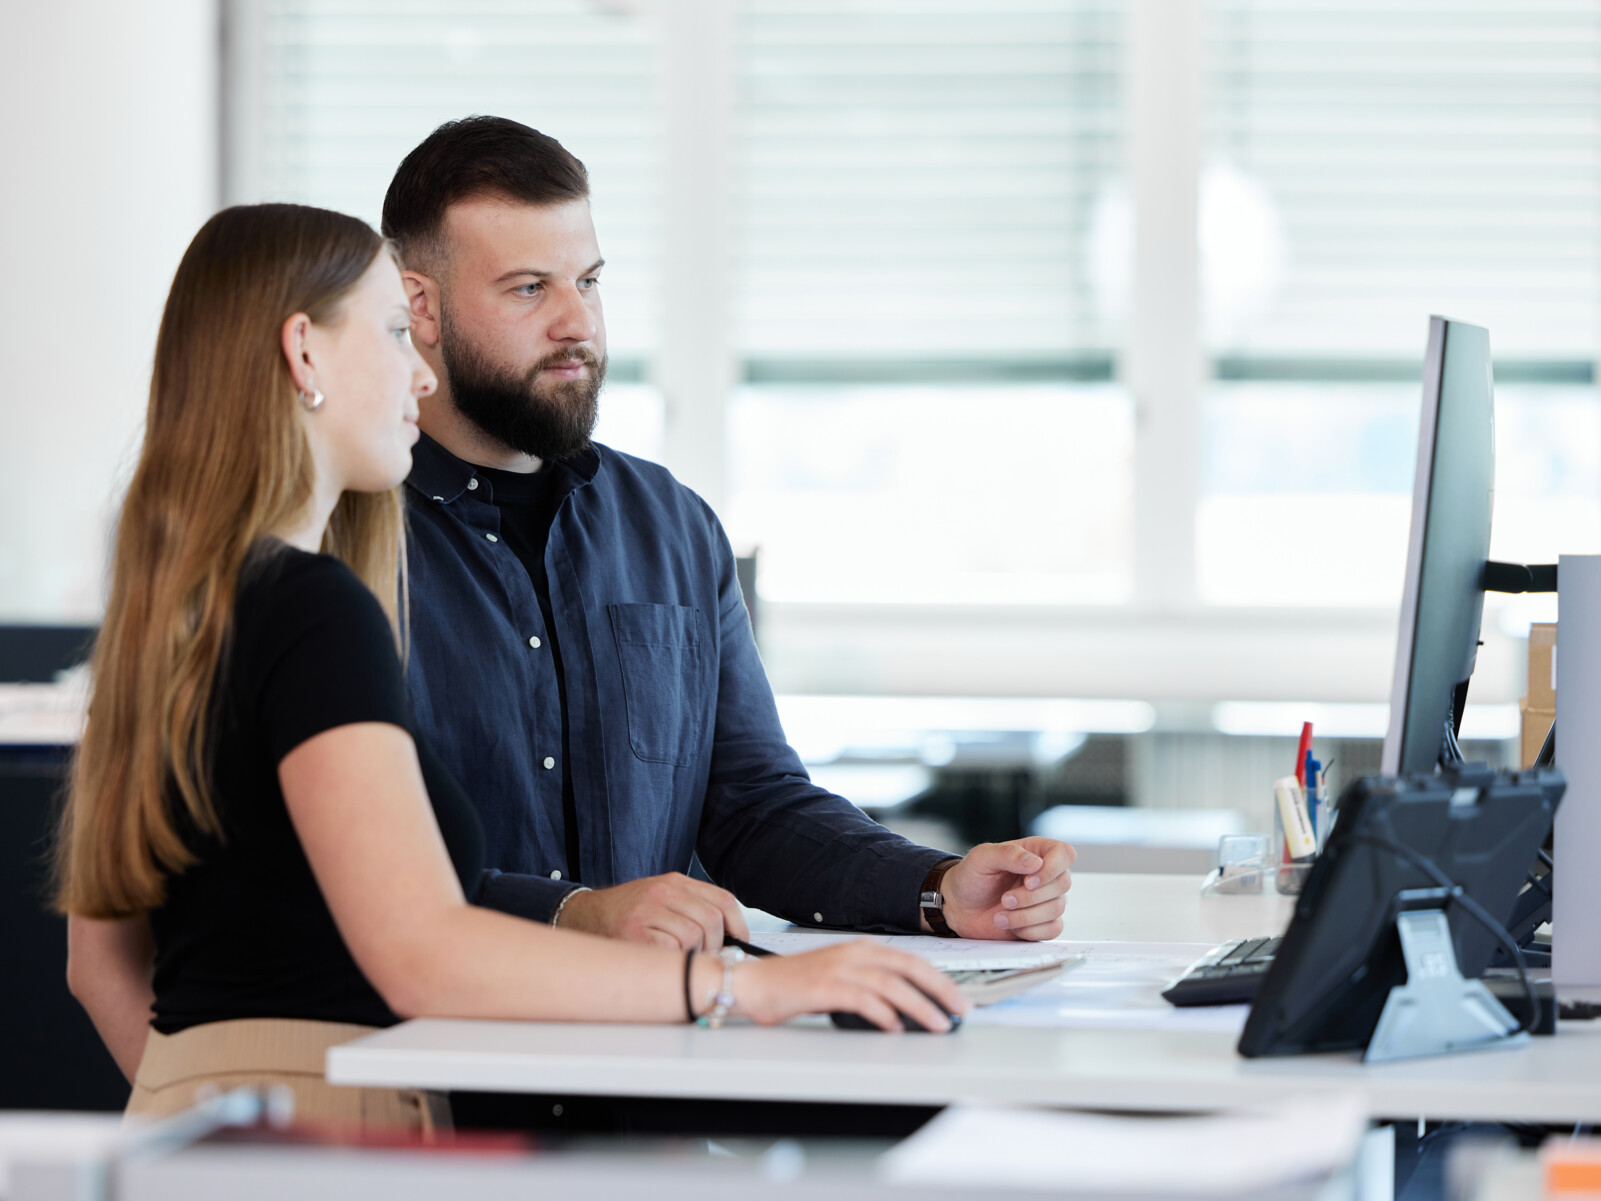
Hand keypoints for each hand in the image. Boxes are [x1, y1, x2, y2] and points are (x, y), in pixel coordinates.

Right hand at [556, 872, 749, 949]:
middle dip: (714, 945)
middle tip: (702, 957)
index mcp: (674, 881)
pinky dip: (672, 959)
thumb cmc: (626, 915)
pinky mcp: (634, 932)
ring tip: (675, 957)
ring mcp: (648, 910)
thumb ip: (692, 909)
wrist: (582, 916)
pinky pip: (673, 950)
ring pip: (696, 936)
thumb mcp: (661, 900)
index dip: (738, 925)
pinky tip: (659, 958)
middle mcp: (663, 890)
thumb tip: (730, 937)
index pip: (723, 899)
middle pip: (713, 920)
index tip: (740, 942)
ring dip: (692, 954)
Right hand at [730, 939, 968, 1031]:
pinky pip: (863, 998)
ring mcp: (839, 968)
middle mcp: (854, 953)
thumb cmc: (793, 986)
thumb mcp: (838, 979)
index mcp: (861, 949)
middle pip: (909, 967)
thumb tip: (903, 1011)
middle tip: (960, 1010)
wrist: (751, 983)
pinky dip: (884, 1014)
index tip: (958, 998)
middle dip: (941, 989)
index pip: (911, 960)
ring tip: (938, 1024)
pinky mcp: (824, 987)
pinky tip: (895, 1027)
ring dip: (920, 1005)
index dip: (940, 979)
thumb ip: (869, 987)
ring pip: (892, 984)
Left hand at [935, 837, 1075, 941]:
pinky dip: (1031, 930)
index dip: (1053, 868)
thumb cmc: (971, 877)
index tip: (1029, 881)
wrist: (959, 906)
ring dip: (1026, 916)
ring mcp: (1046, 900)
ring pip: (1056, 909)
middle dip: (1031, 897)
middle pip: (1062, 884)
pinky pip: (1053, 929)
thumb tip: (1036, 863)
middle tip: (1004, 899)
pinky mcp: (1042, 923)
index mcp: (1036, 852)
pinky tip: (1010, 926)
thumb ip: (1008, 854)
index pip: (1065, 854)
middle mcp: (1046, 875)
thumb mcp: (982, 858)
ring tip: (1000, 916)